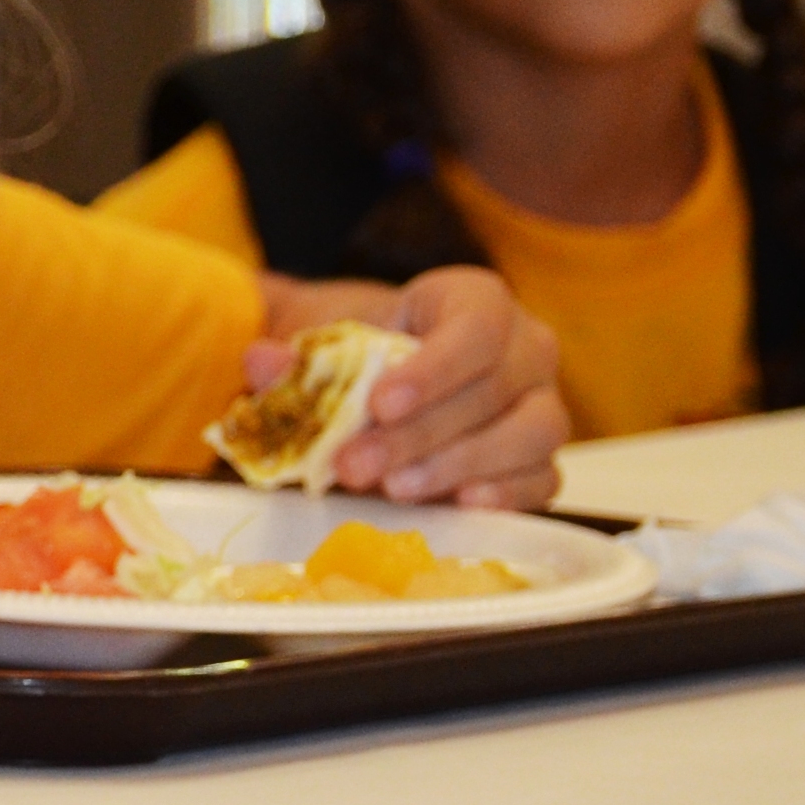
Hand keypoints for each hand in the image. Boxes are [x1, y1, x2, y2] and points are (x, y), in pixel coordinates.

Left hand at [254, 269, 565, 506]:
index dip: (432, 369)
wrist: (376, 381)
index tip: (378, 404)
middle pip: (494, 388)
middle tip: (356, 465)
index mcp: (475, 299)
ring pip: (530, 433)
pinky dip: (505, 494)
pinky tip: (457, 504)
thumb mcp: (322, 346)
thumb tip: (260, 362)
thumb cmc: (359, 355)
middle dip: (420, 433)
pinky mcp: (541, 458)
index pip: (475, 326)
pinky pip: (543, 478)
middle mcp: (525, 347)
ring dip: (456, 465)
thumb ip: (293, 357)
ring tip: (393, 489)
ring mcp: (541, 403)